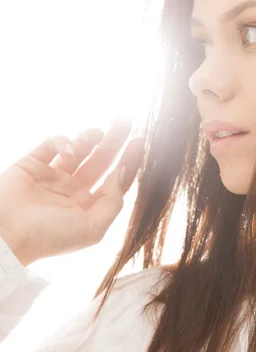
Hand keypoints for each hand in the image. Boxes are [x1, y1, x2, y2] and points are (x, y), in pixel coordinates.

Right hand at [0, 118, 143, 265]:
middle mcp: (72, 190)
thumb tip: (122, 173)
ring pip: (78, 150)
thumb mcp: (93, 228)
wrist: (5, 236)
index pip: (114, 179)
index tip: (139, 142)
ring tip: (100, 132)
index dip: (129, 161)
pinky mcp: (32, 164)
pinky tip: (68, 152)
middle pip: (101, 159)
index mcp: (88, 206)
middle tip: (127, 121)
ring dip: (91, 137)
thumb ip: (113, 202)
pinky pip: (51, 146)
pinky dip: (62, 143)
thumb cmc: (49, 237)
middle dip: (115, 140)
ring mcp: (52, 176)